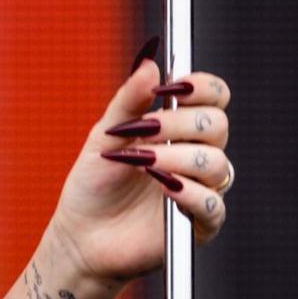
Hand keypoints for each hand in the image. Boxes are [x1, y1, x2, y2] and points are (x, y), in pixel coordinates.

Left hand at [39, 51, 233, 287]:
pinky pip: (213, 205)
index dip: (201, 87)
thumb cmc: (94, 184)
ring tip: (141, 163)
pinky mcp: (199, 225)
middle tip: (144, 132)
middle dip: (179, 124)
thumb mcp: (104, 137)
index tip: (170, 88)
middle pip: (217, 126)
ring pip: (216, 164)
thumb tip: (150, 63)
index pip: (214, 98)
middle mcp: (196, 157)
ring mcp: (201, 190)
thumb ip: (128, 102)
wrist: (80, 235)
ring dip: (176, 157)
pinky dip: (189, 192)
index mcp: (180, 131)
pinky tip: (163, 186)